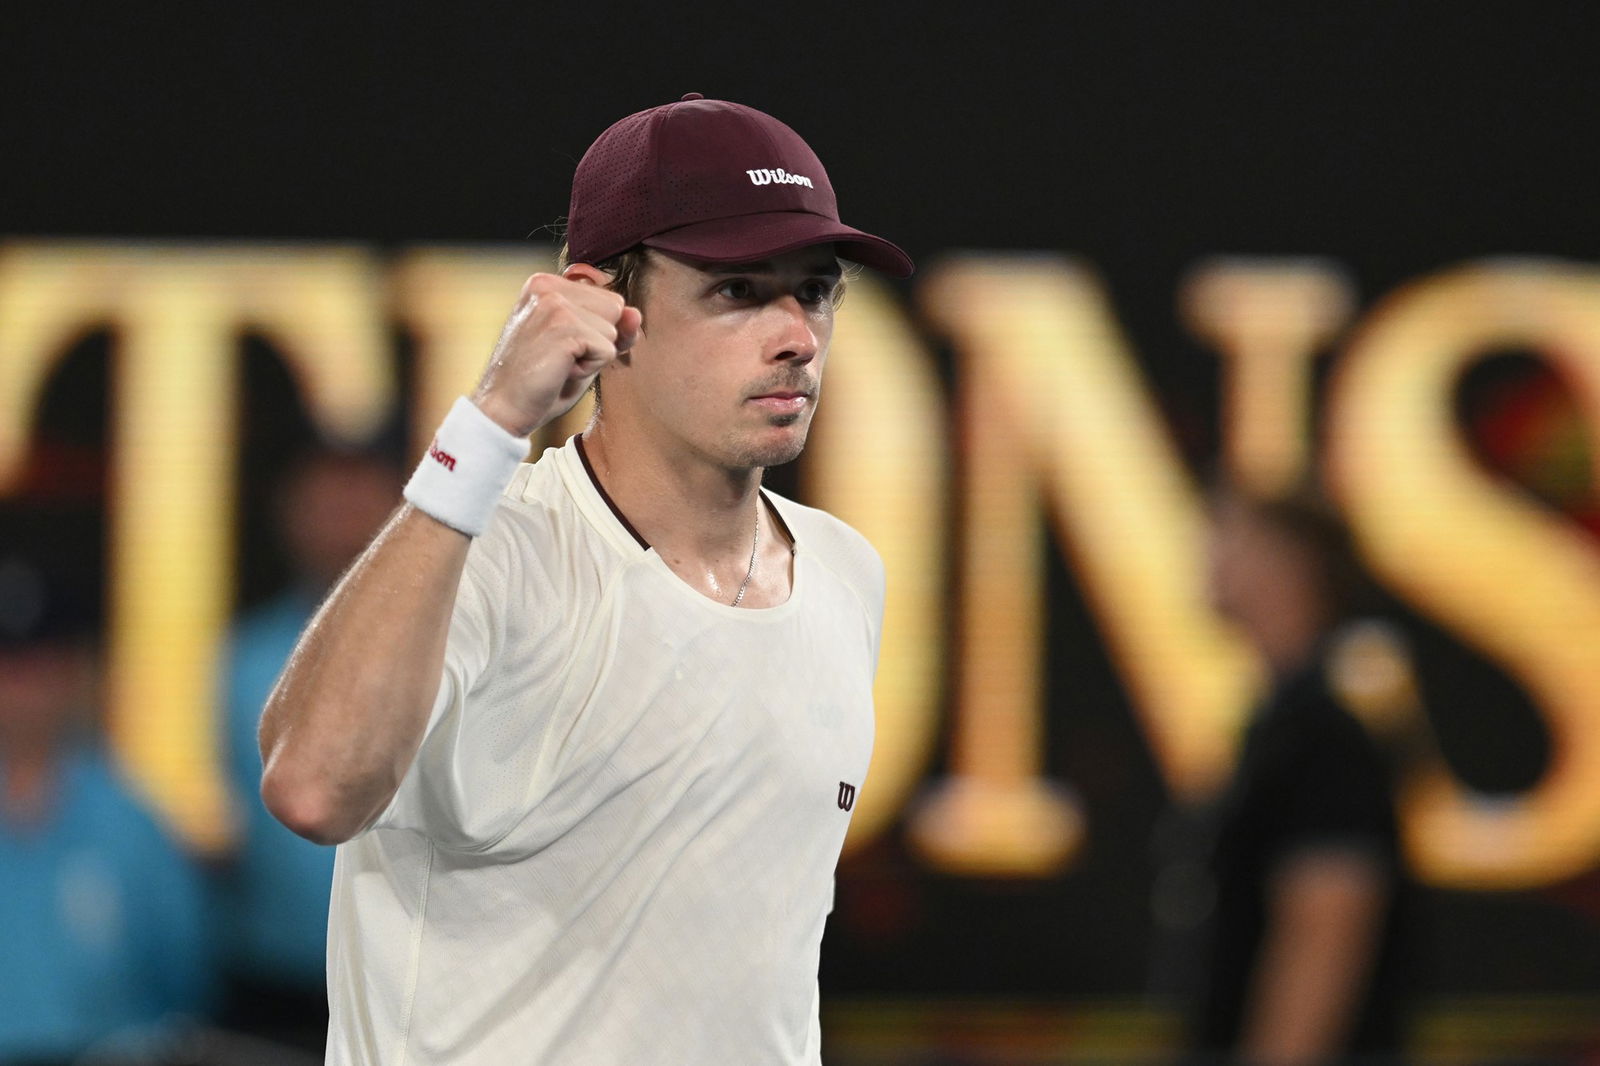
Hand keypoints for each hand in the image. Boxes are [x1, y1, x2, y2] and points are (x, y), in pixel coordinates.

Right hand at [470, 270, 641, 435]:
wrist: (501, 410)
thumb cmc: (541, 382)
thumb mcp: (583, 349)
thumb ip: (614, 328)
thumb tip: (636, 313)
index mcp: (547, 283)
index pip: (609, 301)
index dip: (598, 332)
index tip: (562, 349)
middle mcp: (548, 286)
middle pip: (616, 310)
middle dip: (598, 342)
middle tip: (559, 359)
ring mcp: (554, 303)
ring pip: (613, 331)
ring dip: (592, 358)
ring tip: (557, 365)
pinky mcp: (563, 326)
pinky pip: (608, 350)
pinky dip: (589, 370)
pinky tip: (558, 372)